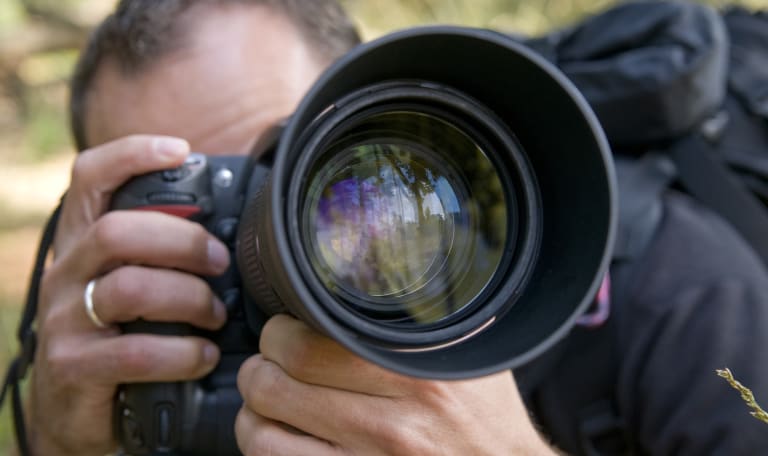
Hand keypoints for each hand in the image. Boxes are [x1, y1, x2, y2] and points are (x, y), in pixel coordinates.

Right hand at [28, 136, 229, 454]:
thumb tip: (237, 223)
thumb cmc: (122, 333)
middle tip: (221, 262)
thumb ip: (164, 252)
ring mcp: (65, 320)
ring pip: (130, 288)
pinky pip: (135, 351)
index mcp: (83, 242)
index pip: (90, 178)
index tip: (181, 150)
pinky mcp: (73, 367)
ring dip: (190, 298)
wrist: (76, 411)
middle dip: (184, 241)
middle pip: (118, 231)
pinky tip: (204, 356)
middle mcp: (66, 272)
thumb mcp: (135, 283)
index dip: (131, 154)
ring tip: (216, 315)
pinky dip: (182, 354)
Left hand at [236, 314, 556, 455]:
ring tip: (266, 405)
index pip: (306, 346)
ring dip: (253, 416)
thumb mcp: (468, 355)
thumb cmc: (489, 419)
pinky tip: (281, 438)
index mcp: (413, 377)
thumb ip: (425, 319)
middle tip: (266, 363)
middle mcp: (389, 425)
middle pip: (276, 387)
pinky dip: (269, 450)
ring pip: (264, 438)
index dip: (278, 334)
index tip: (284, 331)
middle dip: (257, 370)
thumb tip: (381, 270)